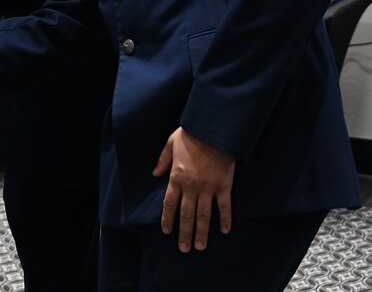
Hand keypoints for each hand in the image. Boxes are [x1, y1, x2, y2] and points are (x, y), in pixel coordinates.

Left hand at [153, 127, 235, 251]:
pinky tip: (225, 231)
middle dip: (184, 233)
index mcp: (176, 177)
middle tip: (184, 249)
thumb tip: (154, 173)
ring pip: (204, 215)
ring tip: (200, 247)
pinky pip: (225, 206)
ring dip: (202, 232)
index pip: (170, 204)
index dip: (168, 219)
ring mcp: (209, 188)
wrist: (213, 131)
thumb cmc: (190, 136)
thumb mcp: (170, 144)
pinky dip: (225, 219)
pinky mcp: (224, 186)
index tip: (167, 232)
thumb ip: (163, 160)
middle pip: (186, 214)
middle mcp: (192, 187)